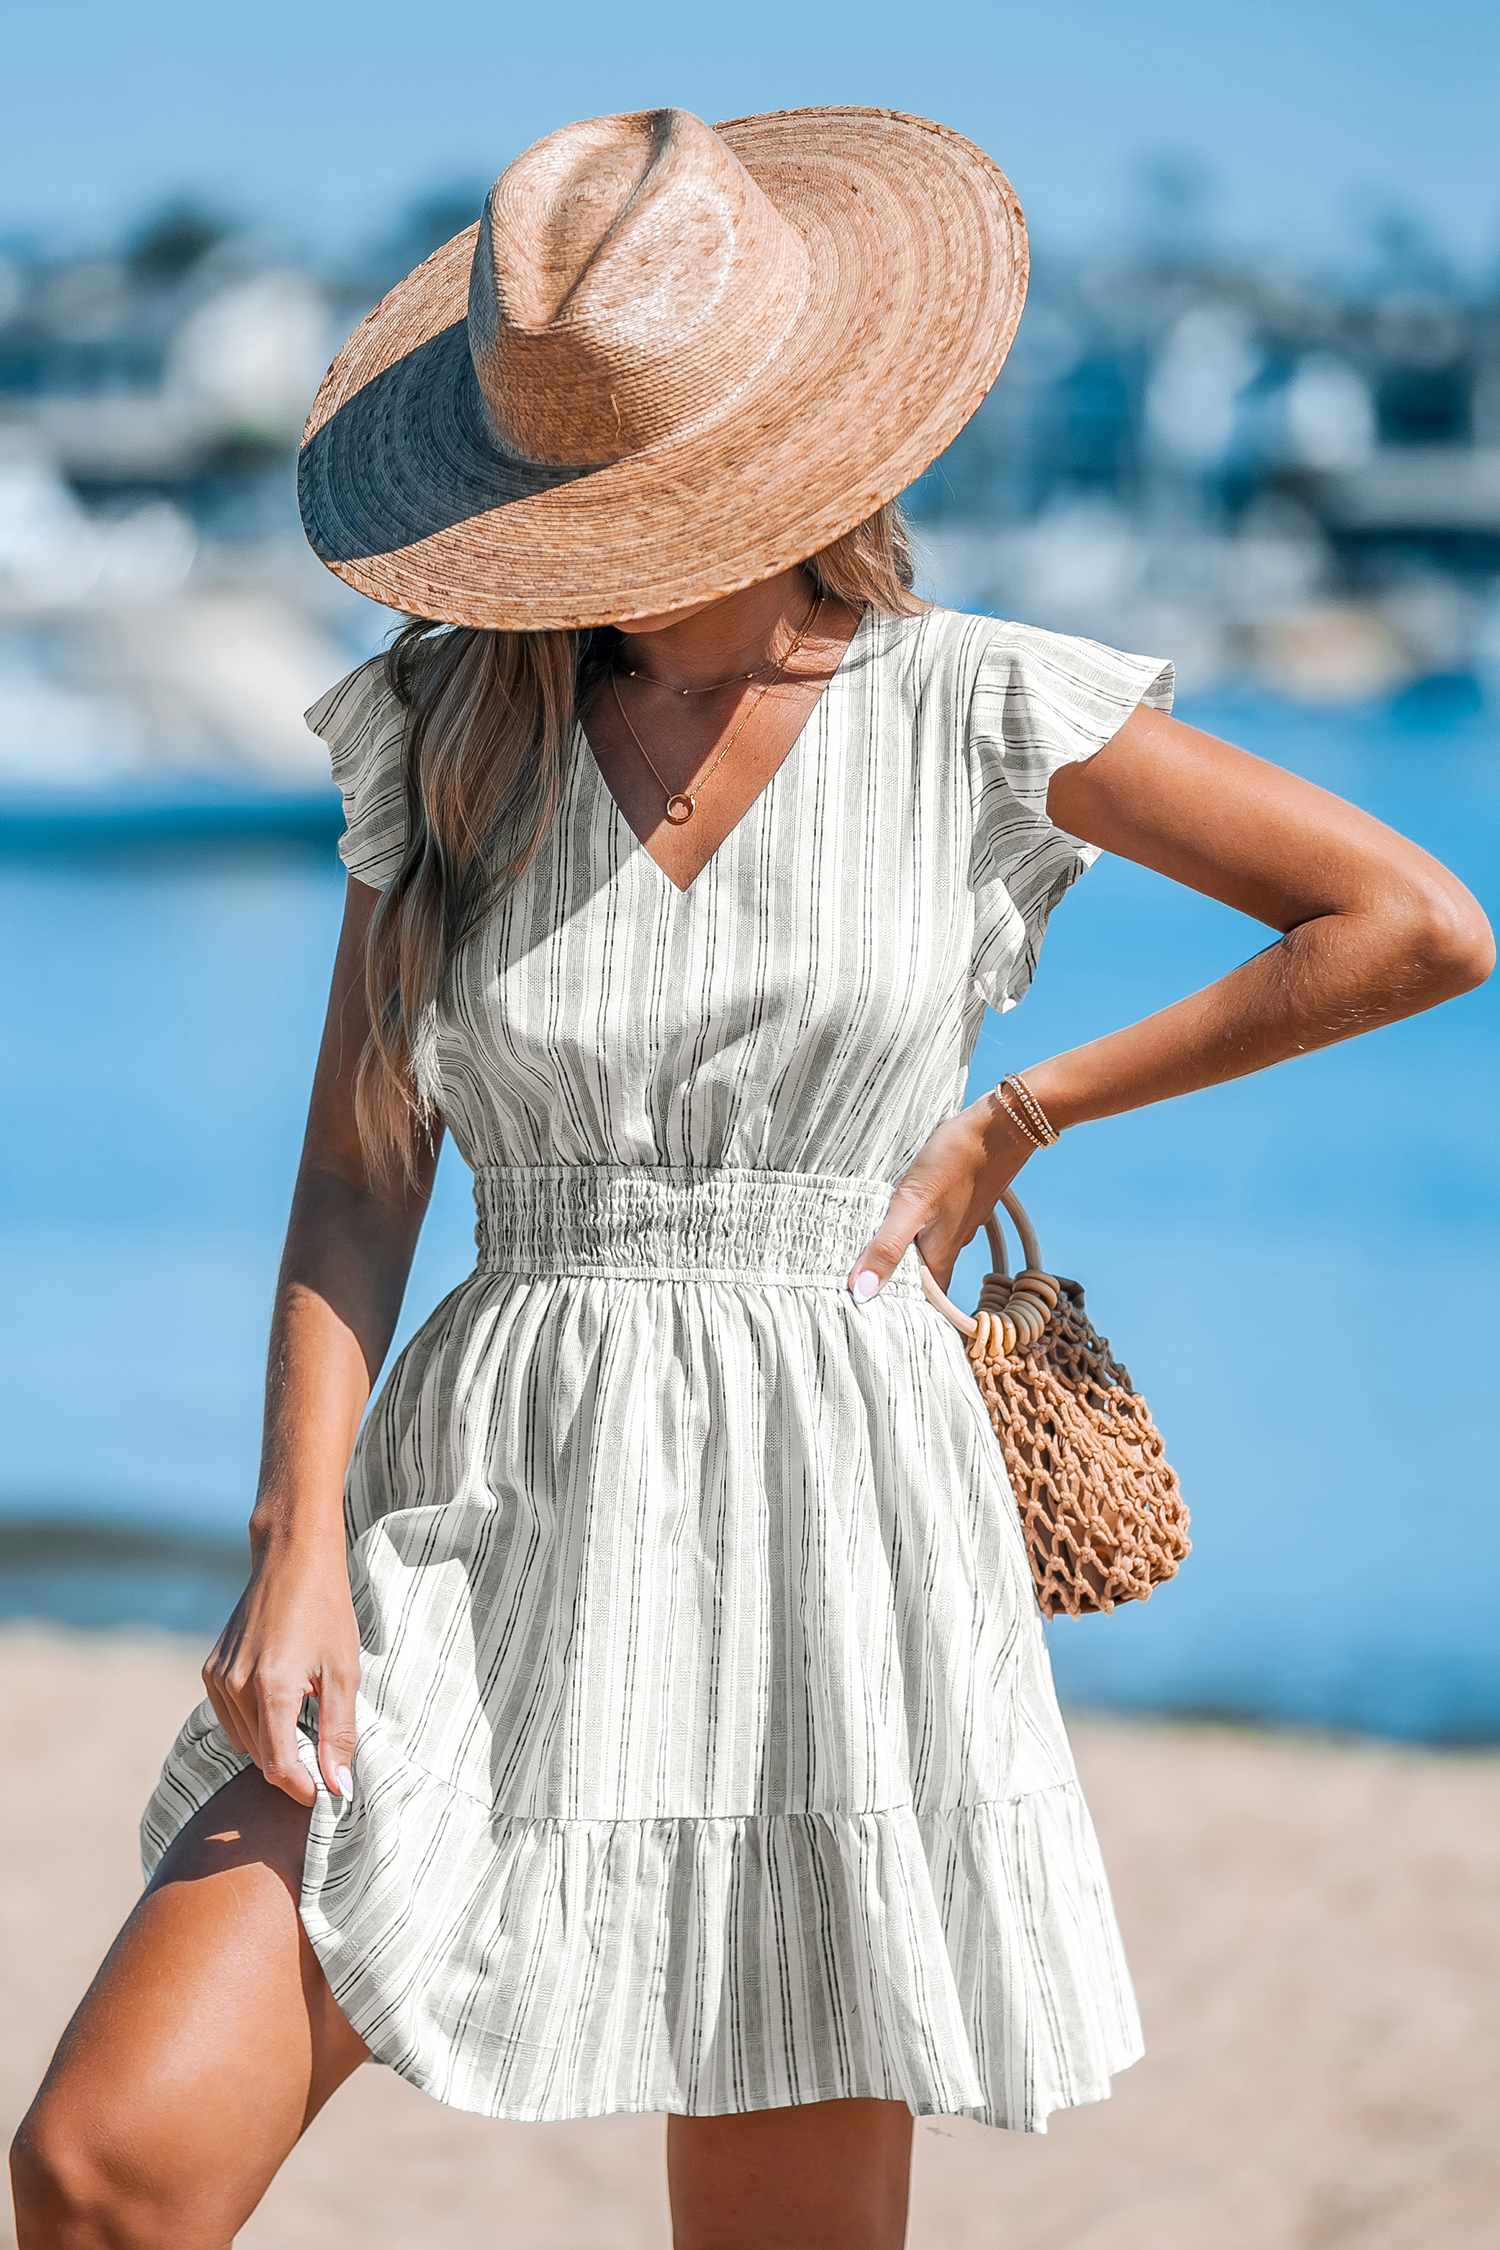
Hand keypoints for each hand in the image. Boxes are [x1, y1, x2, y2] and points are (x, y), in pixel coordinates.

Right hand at [203, 1533, 360, 1807]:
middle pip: (261, 1757)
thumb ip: (339, 1732)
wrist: (292, 1558)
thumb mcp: (344, 1671)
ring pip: (245, 1741)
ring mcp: (217, 1678)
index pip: (278, 1766)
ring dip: (274, 1744)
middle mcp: (234, 1686)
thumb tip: (340, 1787)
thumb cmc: (325, 1609)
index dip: (304, 1789)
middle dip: (293, 1766)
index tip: (328, 1794)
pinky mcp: (210, 1671)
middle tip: (325, 1752)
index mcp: (271, 1687)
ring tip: (307, 1715)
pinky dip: (256, 1723)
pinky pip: (232, 1718)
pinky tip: (283, 1698)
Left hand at [848, 1090, 1037, 1299]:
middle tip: (859, 1291)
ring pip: (926, 1251)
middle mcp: (952, 1245)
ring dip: (902, 1257)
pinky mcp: (959, 1201)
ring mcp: (958, 1223)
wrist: (1000, 1126)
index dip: (901, 1314)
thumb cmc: (956, 1162)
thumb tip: (860, 1293)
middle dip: (896, 1286)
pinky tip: (896, 1217)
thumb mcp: (911, 1205)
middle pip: (922, 1279)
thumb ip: (887, 1247)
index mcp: (940, 1256)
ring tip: (867, 1255)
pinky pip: (933, 1227)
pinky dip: (913, 1231)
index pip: (923, 1304)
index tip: (871, 1322)